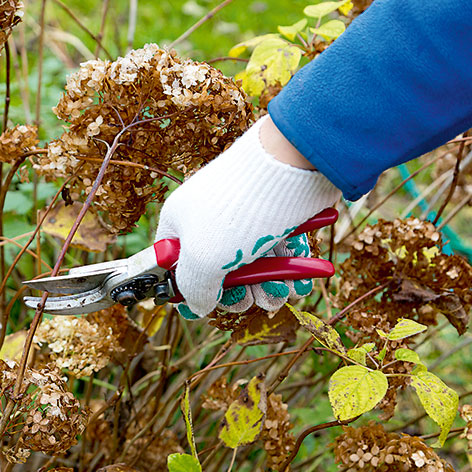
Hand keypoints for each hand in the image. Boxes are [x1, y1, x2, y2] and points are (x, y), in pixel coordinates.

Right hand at [155, 115, 340, 318]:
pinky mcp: (277, 217)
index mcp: (180, 224)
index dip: (187, 290)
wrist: (292, 164)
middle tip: (253, 301)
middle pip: (218, 272)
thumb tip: (198, 307)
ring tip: (282, 293)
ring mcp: (244, 219)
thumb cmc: (237, 211)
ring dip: (267, 287)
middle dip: (239, 294)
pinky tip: (298, 283)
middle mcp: (209, 221)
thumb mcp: (202, 260)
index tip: (204, 307)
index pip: (173, 265)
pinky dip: (288, 271)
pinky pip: (278, 252)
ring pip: (252, 267)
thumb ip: (194, 289)